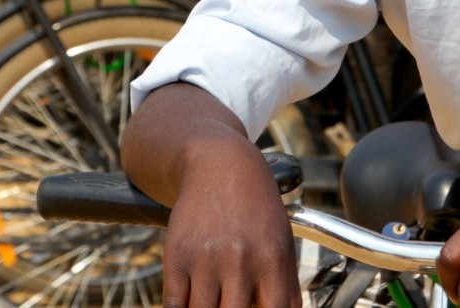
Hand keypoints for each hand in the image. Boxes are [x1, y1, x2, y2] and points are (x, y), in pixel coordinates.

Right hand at [161, 146, 300, 307]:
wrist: (220, 166)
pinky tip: (189, 303)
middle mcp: (239, 262)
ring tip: (212, 300)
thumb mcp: (282, 243)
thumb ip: (287, 287)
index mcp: (272, 261)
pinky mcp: (177, 255)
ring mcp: (206, 259)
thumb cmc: (256, 209)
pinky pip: (173, 304)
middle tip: (229, 304)